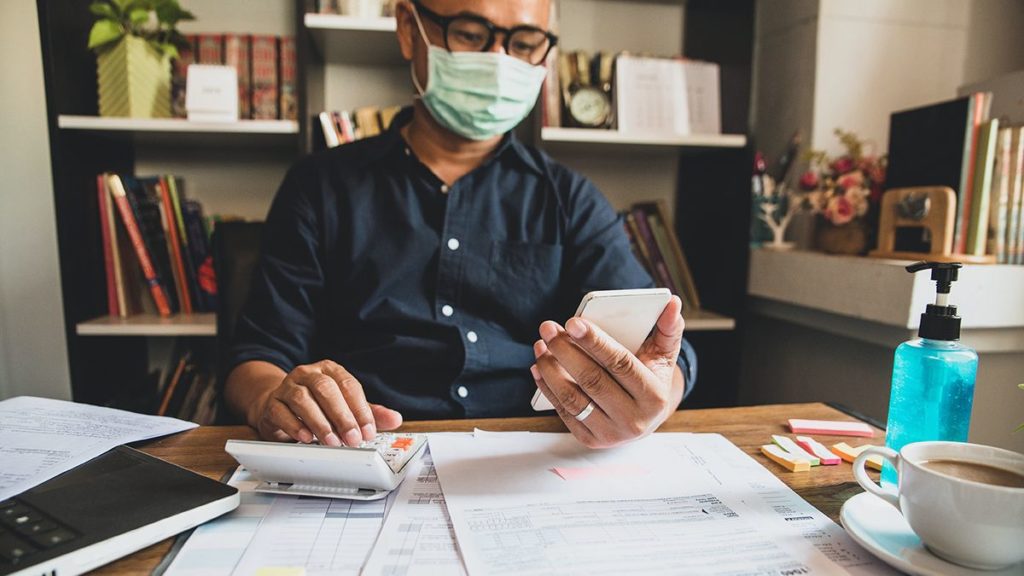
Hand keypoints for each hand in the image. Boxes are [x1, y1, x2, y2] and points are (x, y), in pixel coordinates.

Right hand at [250, 359, 402, 445]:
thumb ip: (369, 412)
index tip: (368, 431)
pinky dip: (295, 426)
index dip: (360, 409)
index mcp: (330, 370)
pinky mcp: (272, 403)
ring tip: (331, 441)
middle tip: (352, 439)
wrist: (279, 405)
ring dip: (320, 422)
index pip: (348, 385)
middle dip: (342, 416)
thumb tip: (395, 419)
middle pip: (326, 389)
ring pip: (303, 399)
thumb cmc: (317, 405)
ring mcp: (288, 387)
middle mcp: (308, 373)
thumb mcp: (346, 407)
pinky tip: (307, 438)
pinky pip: (282, 412)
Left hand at [531, 296, 684, 447]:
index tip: (573, 322)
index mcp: (654, 396)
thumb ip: (668, 328)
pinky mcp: (590, 440)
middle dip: (565, 351)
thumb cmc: (651, 378)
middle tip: (548, 328)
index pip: (621, 364)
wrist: (644, 417)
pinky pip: (563, 411)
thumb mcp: (664, 355)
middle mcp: (633, 420)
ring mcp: (610, 433)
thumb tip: (673, 303)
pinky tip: (540, 366)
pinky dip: (547, 388)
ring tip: (541, 345)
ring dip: (551, 369)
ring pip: (573, 398)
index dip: (595, 342)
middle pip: (592, 380)